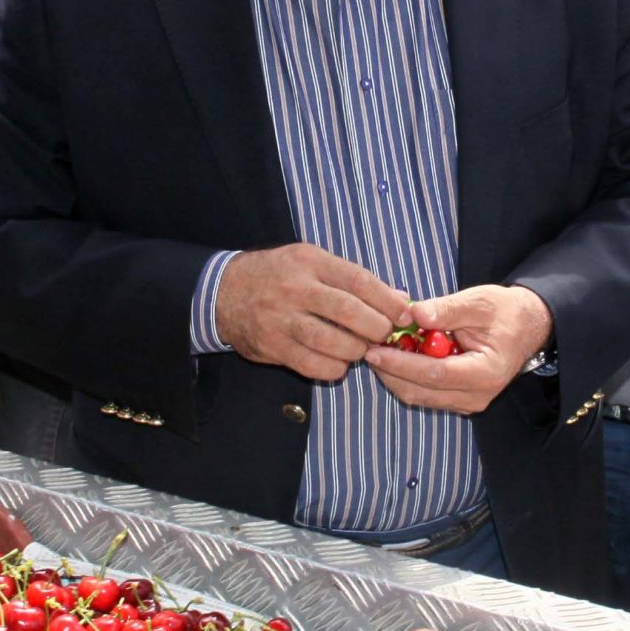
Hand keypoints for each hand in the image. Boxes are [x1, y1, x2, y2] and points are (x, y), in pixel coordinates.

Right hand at [215, 243, 408, 383]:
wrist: (224, 292)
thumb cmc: (279, 276)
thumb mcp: (312, 263)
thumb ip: (354, 280)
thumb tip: (400, 299)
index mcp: (310, 261)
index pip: (358, 280)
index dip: (388, 301)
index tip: (405, 314)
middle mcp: (295, 289)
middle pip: (348, 312)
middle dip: (376, 328)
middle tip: (384, 335)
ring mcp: (281, 319)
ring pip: (333, 342)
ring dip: (356, 350)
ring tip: (360, 348)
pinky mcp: (272, 346)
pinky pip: (314, 365)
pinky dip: (335, 368)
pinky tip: (338, 362)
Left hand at [364, 285, 553, 415]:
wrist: (526, 328)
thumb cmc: (504, 312)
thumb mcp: (479, 302)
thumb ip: (448, 309)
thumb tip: (414, 313)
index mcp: (485, 373)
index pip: (434, 374)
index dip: (401, 363)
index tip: (374, 350)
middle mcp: (476, 396)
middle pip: (421, 391)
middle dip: (390, 370)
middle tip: (368, 346)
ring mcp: (468, 402)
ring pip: (418, 396)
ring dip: (395, 375)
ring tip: (380, 347)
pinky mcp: (459, 400)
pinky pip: (425, 394)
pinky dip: (407, 376)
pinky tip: (397, 354)